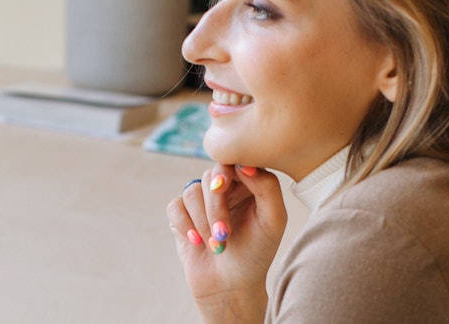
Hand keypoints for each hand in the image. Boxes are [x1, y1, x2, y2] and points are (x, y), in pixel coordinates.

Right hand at [167, 164, 287, 322]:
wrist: (231, 287)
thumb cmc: (257, 254)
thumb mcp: (273, 221)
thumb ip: (267, 187)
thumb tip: (244, 164)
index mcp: (249, 183)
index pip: (236, 160)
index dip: (229, 171)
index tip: (227, 186)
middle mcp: (225, 188)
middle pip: (211, 176)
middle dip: (216, 207)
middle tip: (223, 233)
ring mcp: (202, 200)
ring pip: (192, 191)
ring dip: (203, 221)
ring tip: (216, 245)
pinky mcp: (182, 215)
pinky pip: (175, 205)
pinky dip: (185, 225)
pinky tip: (197, 242)